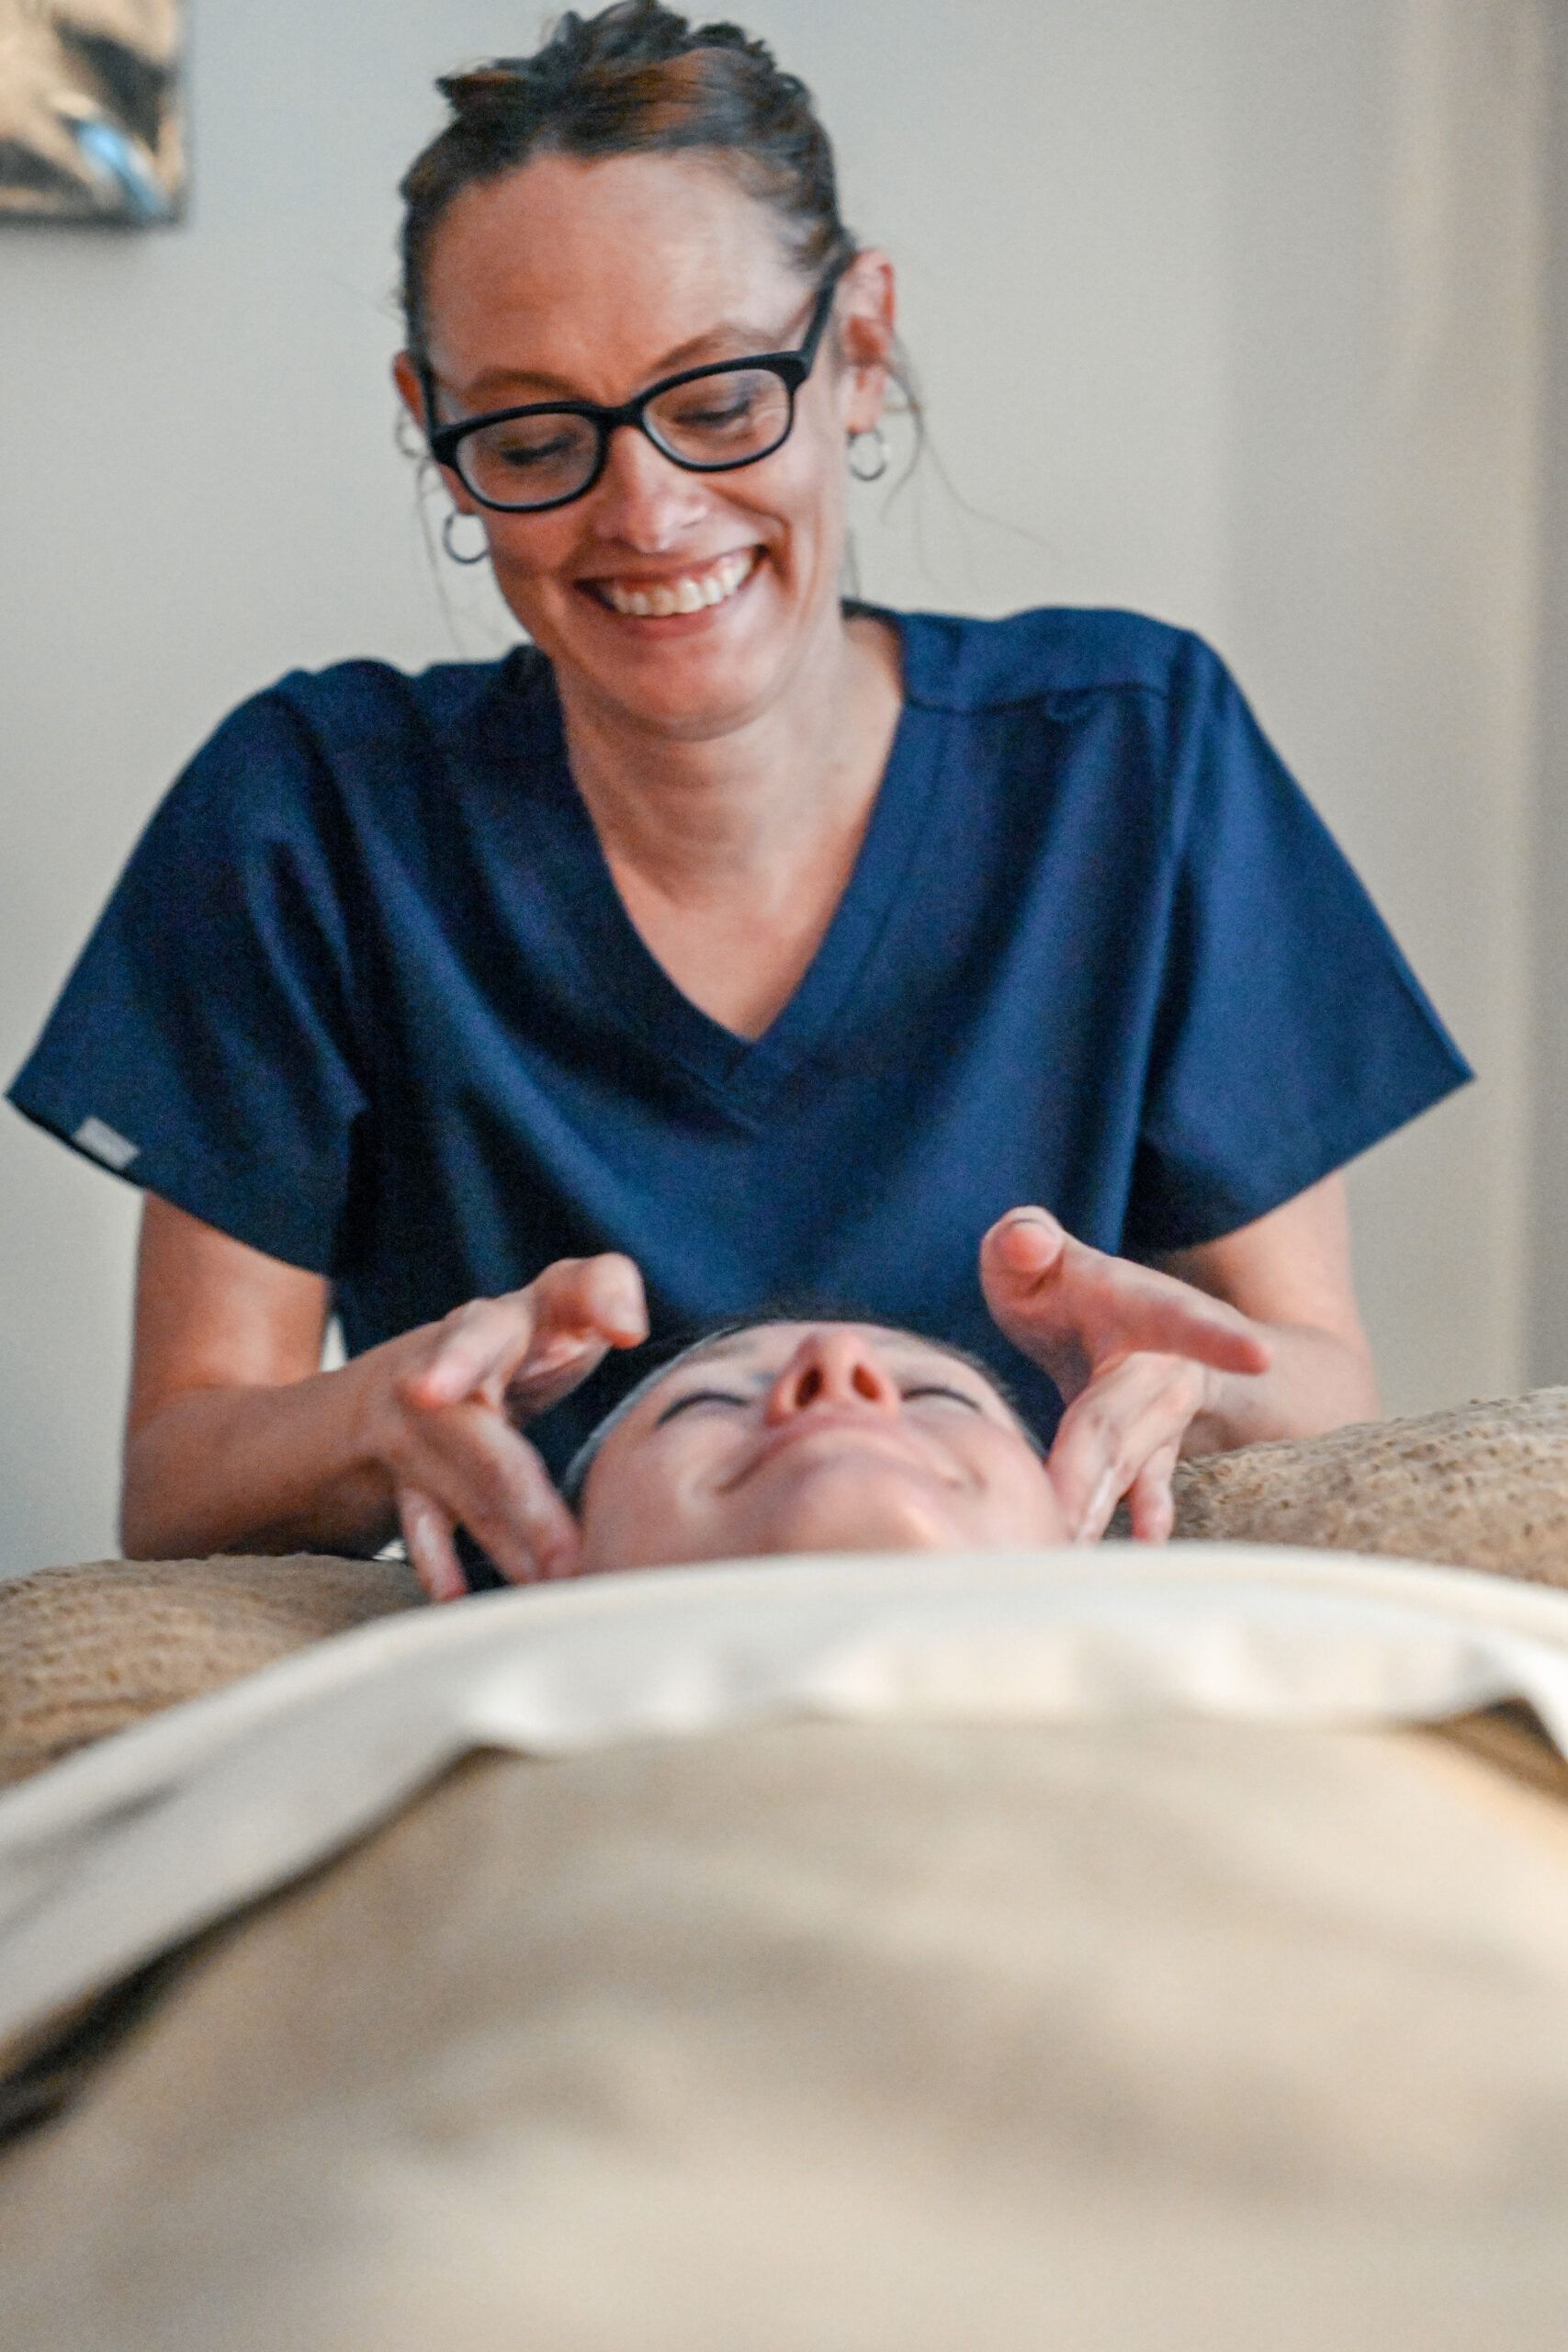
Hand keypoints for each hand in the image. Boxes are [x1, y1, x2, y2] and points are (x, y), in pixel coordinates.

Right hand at [363, 1254, 647, 1601]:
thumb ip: (610, 1306)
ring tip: (554, 1570)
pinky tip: (456, 1590)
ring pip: (466, 1452)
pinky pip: (421, 1511)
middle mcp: (470, 1342)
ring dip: (506, 1513)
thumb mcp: (569, 1321)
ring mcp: (427, 1407)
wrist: (420, 1382)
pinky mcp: (409, 1469)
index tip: (628, 1330)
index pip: (572, 1284)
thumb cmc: (528, 1353)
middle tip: (433, 1392)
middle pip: (471, 1353)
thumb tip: (645, 1337)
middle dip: (454, 1370)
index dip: (599, 1296)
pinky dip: (437, 1553)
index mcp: (534, 1309)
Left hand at [980, 1207, 1271, 1542]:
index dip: (1218, 1337)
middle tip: (1064, 1512)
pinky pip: (1139, 1493)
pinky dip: (1131, 1521)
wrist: (1114, 1335)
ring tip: (1071, 1541)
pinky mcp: (1145, 1461)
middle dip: (1097, 1464)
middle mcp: (1167, 1371)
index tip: (1259, 1356)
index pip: (1187, 1320)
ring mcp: (1159, 1422)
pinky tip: (1135, 1553)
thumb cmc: (1066, 1290)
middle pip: (1127, 1420)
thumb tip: (1026, 1241)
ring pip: (1131, 1465)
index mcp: (1150, 1311)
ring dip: (1100, 1503)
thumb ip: (1025, 1238)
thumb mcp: (1042, 1254)